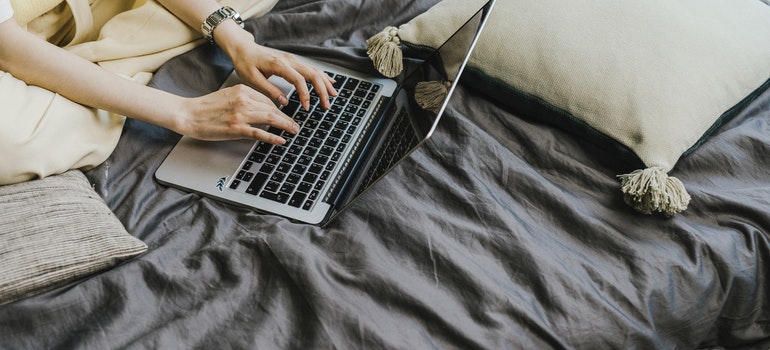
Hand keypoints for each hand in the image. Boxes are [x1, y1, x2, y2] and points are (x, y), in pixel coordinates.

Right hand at [174, 84, 298, 143]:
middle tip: (295, 125)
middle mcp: (243, 100)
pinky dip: (273, 137)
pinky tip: (281, 140)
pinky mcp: (236, 128)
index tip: (286, 115)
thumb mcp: (228, 95)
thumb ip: (245, 99)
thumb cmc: (206, 107)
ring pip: (270, 119)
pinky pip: (260, 133)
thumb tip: (261, 109)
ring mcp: (240, 115)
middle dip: (286, 118)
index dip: (279, 109)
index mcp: (242, 90)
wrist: (188, 114)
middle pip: (272, 109)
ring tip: (293, 131)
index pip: (267, 99)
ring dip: (285, 126)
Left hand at [215, 25, 337, 109]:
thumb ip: (269, 90)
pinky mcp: (293, 61)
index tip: (307, 107)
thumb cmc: (245, 62)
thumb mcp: (252, 79)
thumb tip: (284, 101)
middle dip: (322, 90)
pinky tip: (329, 81)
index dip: (305, 94)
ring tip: (333, 95)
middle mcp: (289, 60)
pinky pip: (311, 68)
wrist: (243, 48)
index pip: (299, 80)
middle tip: (326, 105)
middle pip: (312, 74)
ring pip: (314, 70)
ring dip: (325, 83)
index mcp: (279, 64)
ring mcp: (293, 60)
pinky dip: (321, 76)